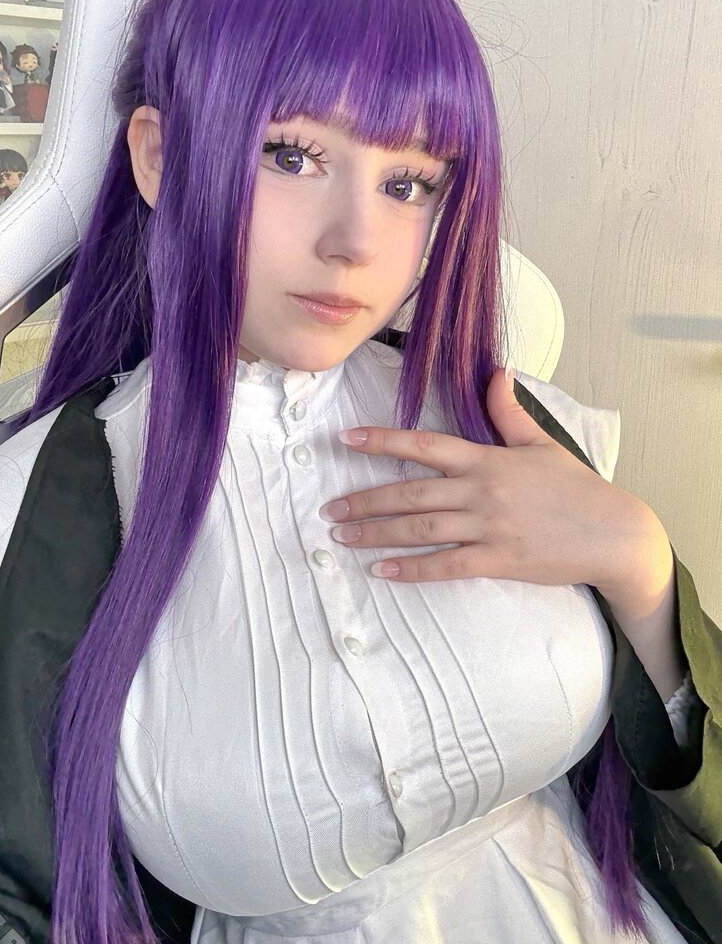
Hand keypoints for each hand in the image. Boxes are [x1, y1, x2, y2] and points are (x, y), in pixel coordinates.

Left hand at [318, 366, 650, 595]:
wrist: (614, 533)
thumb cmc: (576, 488)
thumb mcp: (542, 443)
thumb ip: (510, 411)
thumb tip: (497, 371)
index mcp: (487, 459)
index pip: (425, 444)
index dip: (382, 440)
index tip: (346, 439)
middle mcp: (481, 490)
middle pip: (411, 492)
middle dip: (366, 500)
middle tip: (329, 510)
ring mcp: (488, 527)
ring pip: (421, 529)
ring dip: (377, 534)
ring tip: (342, 537)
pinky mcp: (498, 560)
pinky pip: (446, 565)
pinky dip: (412, 569)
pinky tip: (382, 572)